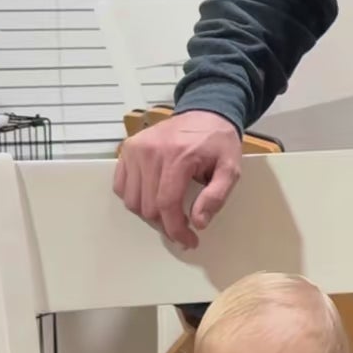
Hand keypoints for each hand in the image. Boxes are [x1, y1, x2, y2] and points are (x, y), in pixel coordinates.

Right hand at [113, 110, 242, 249]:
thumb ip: (216, 196)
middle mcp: (151, 152)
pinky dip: (135, 197)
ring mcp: (135, 149)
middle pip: (149, 207)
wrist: (205, 112)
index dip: (176, 230)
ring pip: (132, 201)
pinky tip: (153, 195)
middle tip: (184, 226)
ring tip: (169, 209)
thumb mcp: (230, 168)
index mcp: (177, 156)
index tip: (189, 241)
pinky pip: (121, 186)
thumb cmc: (218, 142)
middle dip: (167, 224)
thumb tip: (198, 222)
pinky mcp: (127, 149)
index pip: (167, 204)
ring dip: (150, 213)